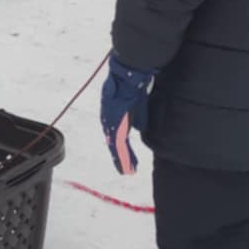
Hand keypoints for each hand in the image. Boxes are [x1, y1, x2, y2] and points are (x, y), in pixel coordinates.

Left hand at [100, 55, 154, 176]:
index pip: (116, 134)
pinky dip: (123, 158)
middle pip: (115, 143)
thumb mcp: (137, 104)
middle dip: (121, 157)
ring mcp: (111, 123)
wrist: (128, 76)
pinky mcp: (117, 125)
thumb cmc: (133, 85)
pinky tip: (127, 167)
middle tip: (126, 170)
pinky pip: (120, 146)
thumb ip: (138, 117)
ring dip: (123, 161)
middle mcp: (109, 120)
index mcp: (113, 115)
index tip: (125, 158)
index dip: (120, 147)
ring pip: (116, 147)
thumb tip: (140, 129)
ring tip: (128, 172)